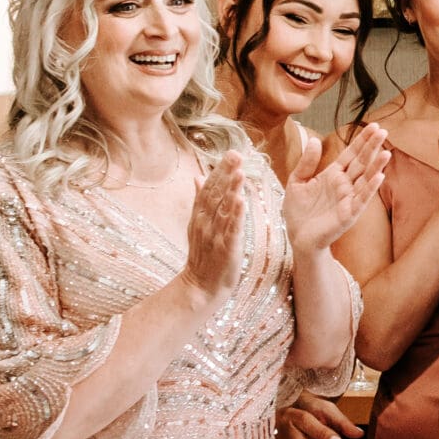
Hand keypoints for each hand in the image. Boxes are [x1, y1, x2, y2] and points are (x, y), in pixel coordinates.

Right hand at [183, 152, 247, 300]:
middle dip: (227, 174)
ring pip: (224, 209)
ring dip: (232, 190)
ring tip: (240, 172)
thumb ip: (199, 201)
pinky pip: (232, 230)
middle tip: (236, 154)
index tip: (230, 152)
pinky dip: (236, 215)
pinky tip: (242, 201)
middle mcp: (206, 222)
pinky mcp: (226, 248)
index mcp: (200, 215)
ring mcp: (215, 235)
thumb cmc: (203, 255)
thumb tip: (198, 177)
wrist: (201, 286)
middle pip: (216, 194)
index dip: (220, 170)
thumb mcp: (197, 225)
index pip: (210, 188)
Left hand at [283, 122, 388, 253]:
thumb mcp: (296, 181)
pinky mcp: (348, 214)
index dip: (362, 141)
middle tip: (383, 131)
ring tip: (386, 152)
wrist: (296, 237)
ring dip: (376, 166)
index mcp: (333, 175)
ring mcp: (348, 199)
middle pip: (361, 163)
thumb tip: (314, 140)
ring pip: (365, 179)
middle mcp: (344, 185)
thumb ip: (307, 162)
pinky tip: (379, 176)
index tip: (373, 126)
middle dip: (372, 147)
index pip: (351, 154)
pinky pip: (361, 199)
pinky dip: (370, 189)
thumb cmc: (298, 212)